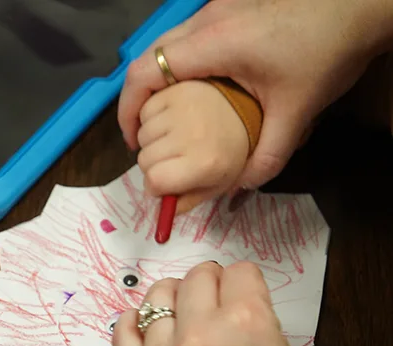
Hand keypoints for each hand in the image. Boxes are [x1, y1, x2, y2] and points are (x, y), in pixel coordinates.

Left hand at [112, 261, 355, 345]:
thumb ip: (257, 324)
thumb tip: (232, 305)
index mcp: (247, 323)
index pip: (238, 272)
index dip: (243, 280)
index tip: (241, 288)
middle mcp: (200, 334)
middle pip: (196, 278)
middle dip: (210, 283)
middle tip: (215, 298)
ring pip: (157, 298)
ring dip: (174, 299)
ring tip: (184, 313)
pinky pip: (123, 333)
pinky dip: (135, 322)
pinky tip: (148, 326)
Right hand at [118, 0, 392, 193]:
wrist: (359, 2)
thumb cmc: (328, 48)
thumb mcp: (298, 109)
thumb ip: (269, 153)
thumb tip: (242, 186)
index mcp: (213, 43)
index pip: (145, 72)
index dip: (128, 109)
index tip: (134, 140)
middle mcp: (204, 21)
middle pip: (146, 58)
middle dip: (136, 98)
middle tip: (143, 133)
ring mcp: (214, 10)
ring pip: (163, 46)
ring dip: (156, 82)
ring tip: (164, 116)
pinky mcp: (226, 8)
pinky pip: (184, 40)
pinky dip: (177, 68)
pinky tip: (193, 91)